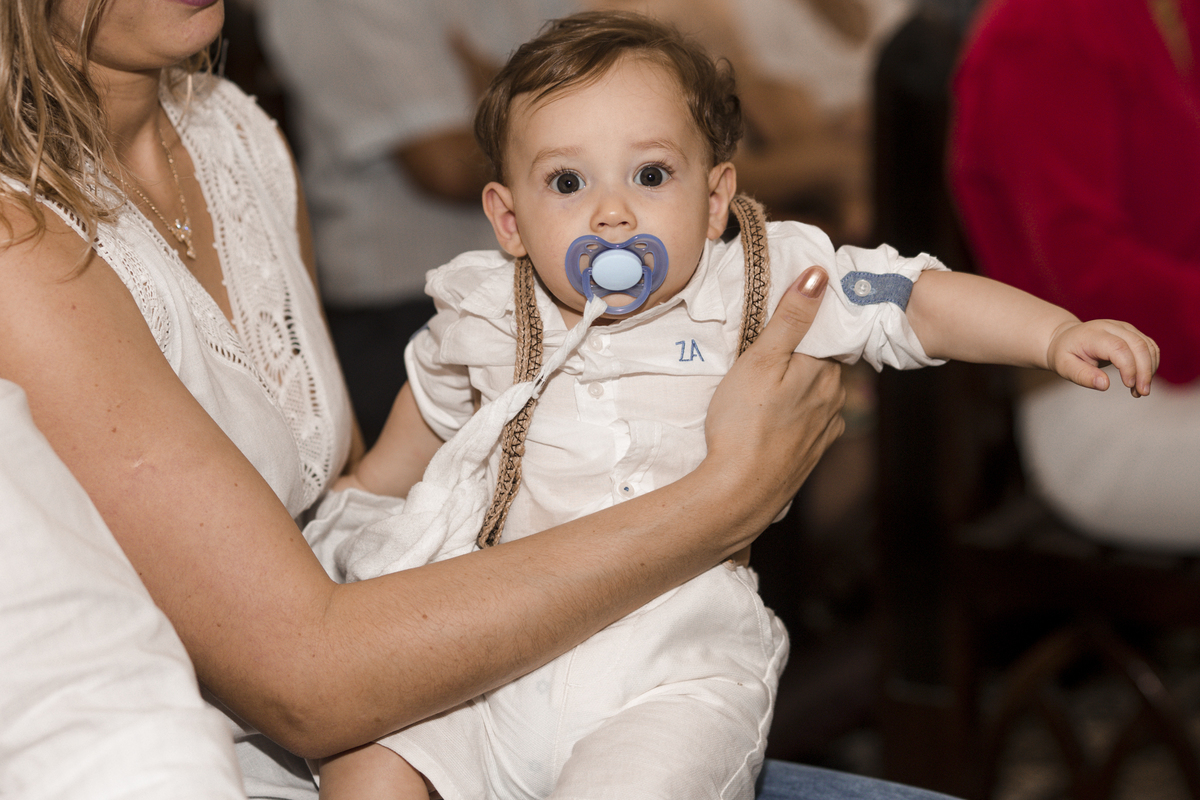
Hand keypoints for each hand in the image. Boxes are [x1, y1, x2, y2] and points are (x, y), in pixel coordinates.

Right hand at [705, 267, 845, 527]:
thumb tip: (820, 274)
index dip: (805, 324)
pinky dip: (797, 416)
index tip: (781, 322)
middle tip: (768, 351)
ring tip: (767, 387)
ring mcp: (826, 429)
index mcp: (825, 370)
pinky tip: (775, 419)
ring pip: (817, 393)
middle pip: (823, 362)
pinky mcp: (813, 454)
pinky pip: (811, 422)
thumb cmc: (743, 422)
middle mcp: (835, 398)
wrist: (739, 492)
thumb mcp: (761, 359)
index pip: (826, 333)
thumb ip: (792, 317)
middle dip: (802, 355)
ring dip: (799, 386)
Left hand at [1046, 319, 1160, 396]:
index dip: (1129, 367)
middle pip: (1138, 345)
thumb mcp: (1064, 367)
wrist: (1065, 338)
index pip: (1118, 347)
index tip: (1129, 385)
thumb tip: (1105, 385)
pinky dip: (1151, 364)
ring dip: (1150, 369)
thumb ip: (1082, 376)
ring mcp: (1124, 327)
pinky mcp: (1132, 332)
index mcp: (1093, 334)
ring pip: (1148, 346)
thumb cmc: (1065, 354)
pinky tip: (1142, 380)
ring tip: (1140, 391)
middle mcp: (1111, 327)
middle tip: (1142, 392)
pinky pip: (1149, 347)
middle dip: (1145, 371)